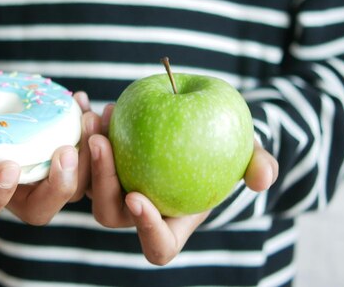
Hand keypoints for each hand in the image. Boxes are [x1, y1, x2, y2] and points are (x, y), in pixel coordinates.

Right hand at [0, 90, 96, 225]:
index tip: (6, 166)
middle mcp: (12, 191)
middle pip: (39, 210)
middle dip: (56, 187)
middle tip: (64, 152)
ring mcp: (40, 176)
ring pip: (72, 188)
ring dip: (86, 160)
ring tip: (86, 119)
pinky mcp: (61, 157)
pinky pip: (84, 158)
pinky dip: (89, 133)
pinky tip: (85, 103)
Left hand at [87, 104, 278, 265]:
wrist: (200, 126)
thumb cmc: (228, 148)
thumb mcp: (250, 154)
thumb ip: (260, 166)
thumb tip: (263, 178)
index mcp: (173, 223)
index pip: (157, 243)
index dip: (145, 228)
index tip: (138, 197)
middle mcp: (139, 210)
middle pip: (109, 213)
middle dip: (101, 181)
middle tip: (102, 142)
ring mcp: (116, 186)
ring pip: (85, 184)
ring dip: (83, 154)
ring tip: (94, 117)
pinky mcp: (101, 162)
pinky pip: (80, 153)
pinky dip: (81, 128)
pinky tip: (82, 99)